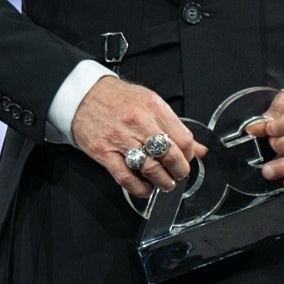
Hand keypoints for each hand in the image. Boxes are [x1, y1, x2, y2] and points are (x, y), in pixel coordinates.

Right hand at [71, 76, 204, 198]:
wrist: (84, 95)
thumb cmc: (119, 98)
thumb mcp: (150, 103)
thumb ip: (174, 126)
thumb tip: (199, 149)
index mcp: (153, 107)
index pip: (183, 137)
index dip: (189, 154)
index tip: (187, 159)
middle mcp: (138, 122)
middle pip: (169, 154)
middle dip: (179, 171)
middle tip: (179, 174)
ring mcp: (120, 138)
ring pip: (150, 168)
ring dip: (162, 181)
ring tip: (165, 183)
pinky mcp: (104, 152)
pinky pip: (126, 177)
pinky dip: (139, 188)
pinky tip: (145, 189)